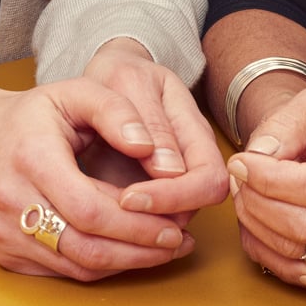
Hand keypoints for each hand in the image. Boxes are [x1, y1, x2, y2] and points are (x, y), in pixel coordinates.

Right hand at [0, 78, 198, 280]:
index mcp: (30, 158)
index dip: (138, 223)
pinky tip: (128, 251)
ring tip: (163, 249)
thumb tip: (150, 148)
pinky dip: (100, 266)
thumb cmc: (31, 114)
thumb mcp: (74, 92)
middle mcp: (11, 202)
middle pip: (86, 246)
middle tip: (179, 241)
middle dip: (140, 249)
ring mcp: (4, 233)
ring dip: (126, 263)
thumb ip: (116, 110)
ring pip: (76, 266)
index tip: (176, 222)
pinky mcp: (5, 254)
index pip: (91, 209)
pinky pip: (62, 272)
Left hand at [82, 38, 229, 218]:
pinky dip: (127, 229)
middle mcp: (192, 160)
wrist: (107, 79)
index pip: (208, 179)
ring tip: (98, 220)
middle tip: (109, 212)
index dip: (175, 197)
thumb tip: (172, 170)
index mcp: (195, 130)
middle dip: (155, 220)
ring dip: (138, 229)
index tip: (127, 198)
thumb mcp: (130, 83)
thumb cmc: (119, 76)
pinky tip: (97, 224)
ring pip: (172, 222)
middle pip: (196, 207)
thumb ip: (151, 122)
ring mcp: (173, 179)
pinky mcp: (149, 193)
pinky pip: (149, 223)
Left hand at [227, 88, 305, 293]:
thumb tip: (257, 155)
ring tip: (246, 193)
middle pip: (303, 227)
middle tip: (239, 177)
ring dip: (257, 227)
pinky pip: (298, 269)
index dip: (268, 179)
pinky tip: (253, 222)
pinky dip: (266, 250)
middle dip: (256, 204)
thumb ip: (288, 123)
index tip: (240, 162)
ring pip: (296, 254)